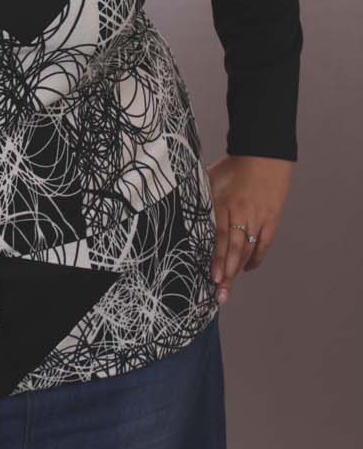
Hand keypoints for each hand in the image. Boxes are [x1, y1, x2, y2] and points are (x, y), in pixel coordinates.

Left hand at [206, 154, 294, 305]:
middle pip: (235, 248)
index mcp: (224, 203)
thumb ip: (198, 200)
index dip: (216, 257)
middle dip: (226, 274)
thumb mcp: (209, 179)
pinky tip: (247, 268)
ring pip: (249, 249)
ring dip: (238, 270)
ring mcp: (259, 216)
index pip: (220, 235)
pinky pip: (264, 242)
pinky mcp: (272, 218)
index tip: (212, 276)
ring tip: (229, 288)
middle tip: (219, 295)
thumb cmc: (232, 167)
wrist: (264, 153)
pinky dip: (256, 257)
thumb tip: (177, 212)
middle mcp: (242, 212)